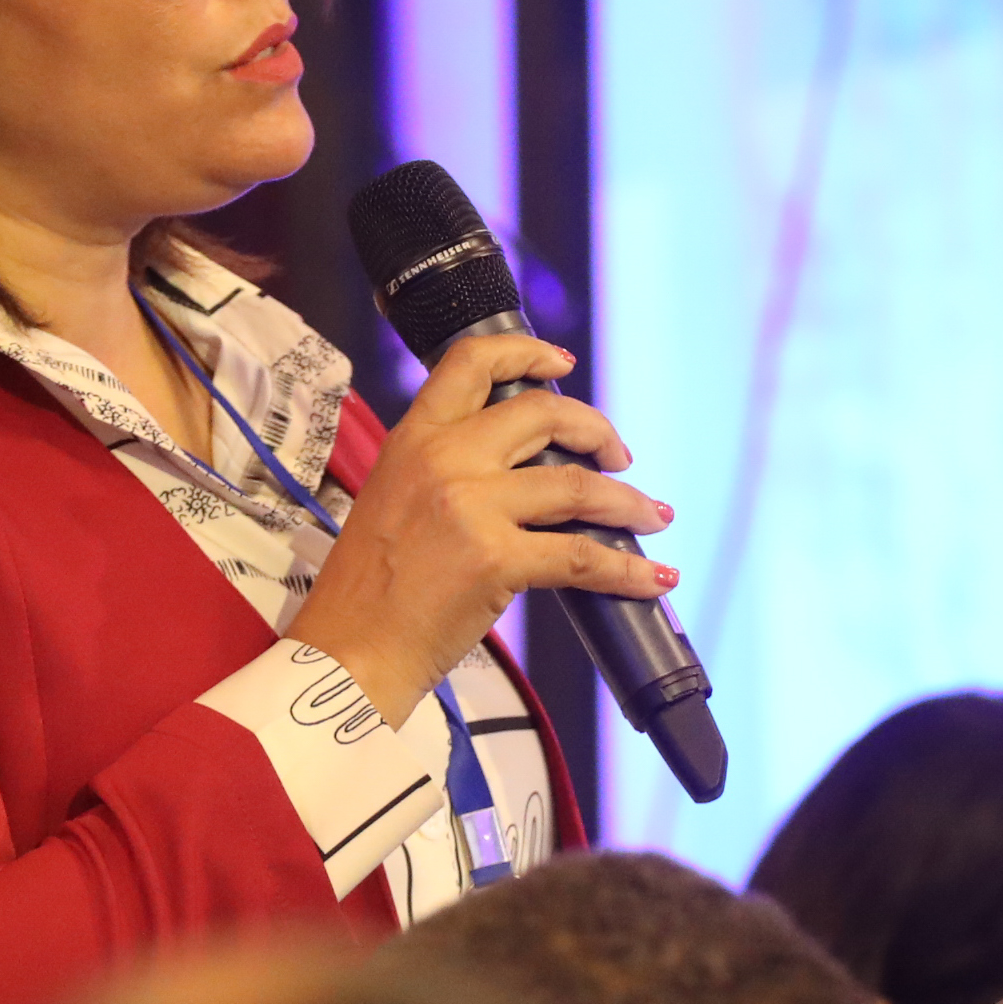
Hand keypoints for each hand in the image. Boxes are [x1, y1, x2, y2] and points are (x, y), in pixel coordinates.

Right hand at [289, 332, 672, 727]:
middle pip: (544, 414)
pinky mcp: (497, 559)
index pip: (472, 363)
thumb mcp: (392, 498)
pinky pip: (583, 556)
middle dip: (598, 431)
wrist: (349, 650)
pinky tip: (652, 579)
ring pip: (577, 484)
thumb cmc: (367, 590)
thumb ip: (443, 470)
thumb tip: (516, 471)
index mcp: (413, 438)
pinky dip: (628, 570)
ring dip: (628, 501)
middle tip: (620, 458)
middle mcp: (445, 459)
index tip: (562, 363)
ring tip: (653, 516)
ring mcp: (472, 507)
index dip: (527, 352)